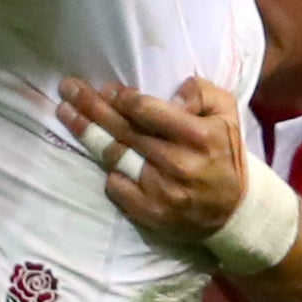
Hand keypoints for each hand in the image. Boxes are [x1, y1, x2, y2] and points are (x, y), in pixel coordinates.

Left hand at [56, 74, 249, 244]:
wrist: (234, 211)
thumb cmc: (224, 153)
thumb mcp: (226, 114)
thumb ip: (201, 92)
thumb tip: (171, 93)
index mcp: (198, 136)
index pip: (147, 111)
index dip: (122, 98)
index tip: (106, 89)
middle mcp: (179, 164)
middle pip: (124, 130)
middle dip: (92, 107)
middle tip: (68, 90)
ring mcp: (162, 191)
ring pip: (115, 157)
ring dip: (87, 134)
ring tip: (67, 114)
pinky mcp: (151, 213)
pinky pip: (116, 187)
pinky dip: (108, 172)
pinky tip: (100, 158)